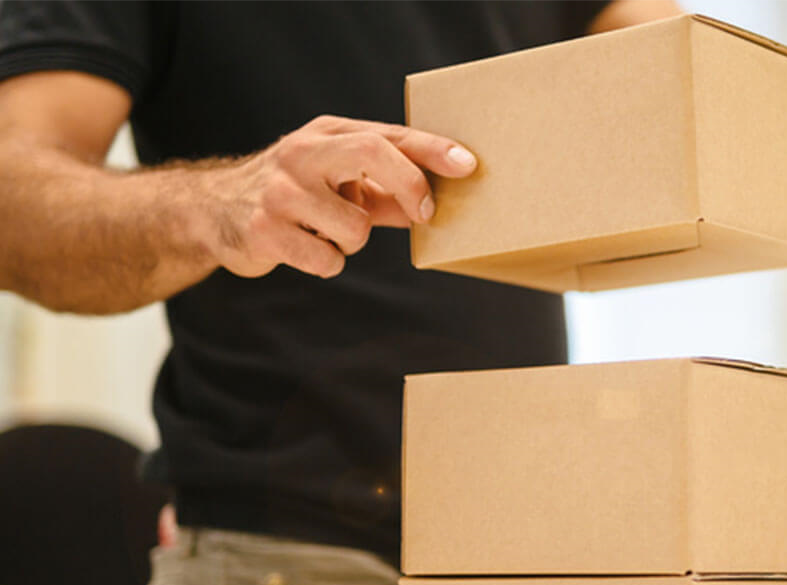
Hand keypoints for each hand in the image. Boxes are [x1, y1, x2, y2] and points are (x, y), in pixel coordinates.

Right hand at [205, 115, 476, 277]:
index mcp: (328, 133)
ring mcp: (280, 191)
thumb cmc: (296, 194)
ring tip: (328, 233)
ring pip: (354, 227)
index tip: (468, 164)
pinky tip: (306, 248)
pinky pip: (327, 260)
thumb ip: (388, 192)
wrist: (214, 211)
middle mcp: (302, 153)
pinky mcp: (265, 231)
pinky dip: (329, 263)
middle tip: (425, 215)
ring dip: (354, 242)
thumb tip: (439, 207)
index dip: (431, 150)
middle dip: (409, 185)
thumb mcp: (340, 181)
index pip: (388, 135)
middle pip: (369, 153)